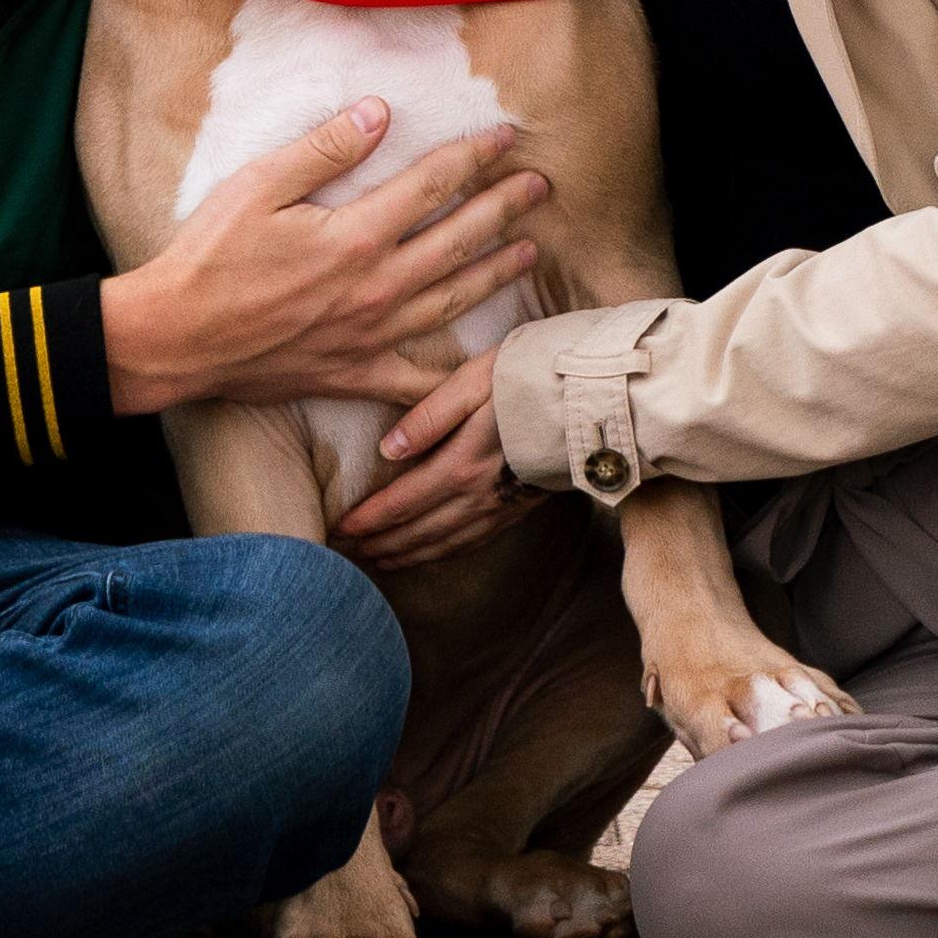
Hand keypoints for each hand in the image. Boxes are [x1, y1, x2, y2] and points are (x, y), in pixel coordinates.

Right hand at [100, 102, 545, 415]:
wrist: (174, 338)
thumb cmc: (209, 256)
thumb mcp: (259, 185)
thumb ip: (325, 150)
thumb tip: (381, 113)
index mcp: (356, 235)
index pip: (433, 184)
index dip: (474, 155)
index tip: (507, 135)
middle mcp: (375, 288)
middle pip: (457, 240)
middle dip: (504, 208)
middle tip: (542, 186)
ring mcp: (370, 336)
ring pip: (451, 301)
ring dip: (495, 273)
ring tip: (529, 252)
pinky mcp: (354, 374)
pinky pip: (418, 381)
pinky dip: (457, 378)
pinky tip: (486, 369)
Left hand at [333, 350, 529, 571]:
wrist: (599, 399)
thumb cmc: (533, 376)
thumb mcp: (476, 378)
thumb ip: (430, 415)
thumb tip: (387, 449)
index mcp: (462, 464)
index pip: (402, 501)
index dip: (368, 520)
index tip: (338, 530)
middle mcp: (478, 496)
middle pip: (417, 531)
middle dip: (377, 544)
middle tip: (342, 555)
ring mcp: (500, 508)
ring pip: (442, 544)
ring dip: (405, 556)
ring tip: (375, 561)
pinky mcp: (518, 510)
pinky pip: (469, 543)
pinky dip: (440, 554)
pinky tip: (427, 554)